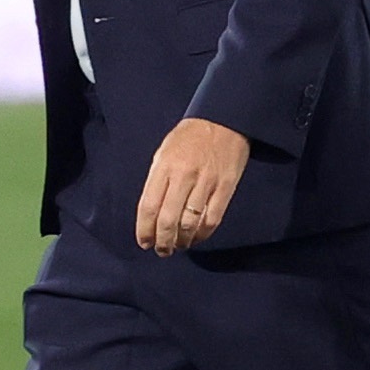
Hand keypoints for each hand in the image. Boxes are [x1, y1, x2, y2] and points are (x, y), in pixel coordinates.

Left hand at [137, 118, 250, 255]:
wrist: (223, 119)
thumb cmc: (189, 137)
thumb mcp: (164, 152)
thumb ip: (157, 180)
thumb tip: (151, 212)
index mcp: (164, 166)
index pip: (149, 206)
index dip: (144, 229)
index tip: (144, 242)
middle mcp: (184, 176)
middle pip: (168, 219)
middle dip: (162, 241)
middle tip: (161, 250)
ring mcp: (206, 183)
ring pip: (190, 224)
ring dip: (182, 241)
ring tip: (178, 246)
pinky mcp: (225, 188)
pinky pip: (212, 219)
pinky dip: (202, 234)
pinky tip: (196, 238)